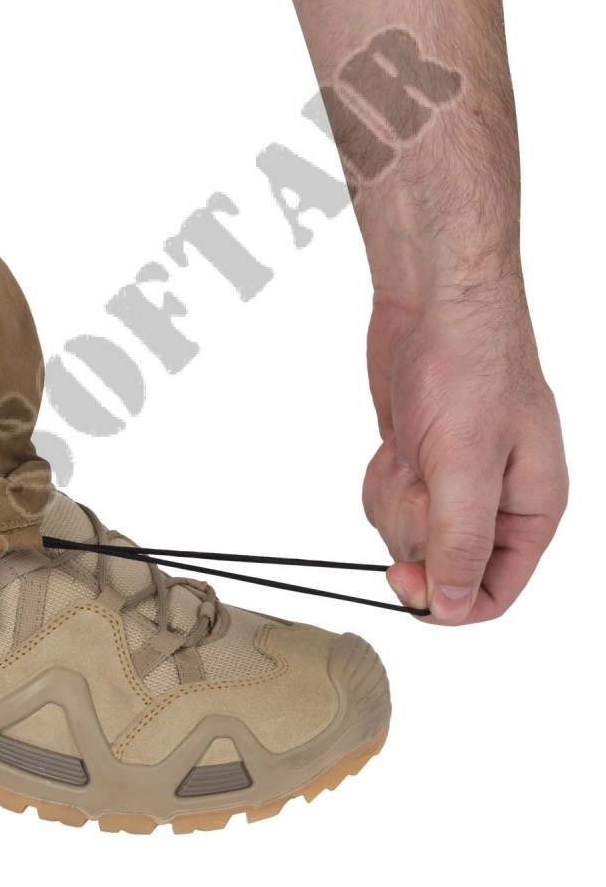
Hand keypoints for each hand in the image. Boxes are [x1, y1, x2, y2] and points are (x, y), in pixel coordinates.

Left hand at [362, 287, 567, 623]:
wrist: (433, 306)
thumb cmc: (470, 365)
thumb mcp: (466, 459)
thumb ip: (462, 538)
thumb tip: (456, 605)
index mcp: (531, 510)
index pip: (493, 593)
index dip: (446, 600)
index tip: (400, 579)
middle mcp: (495, 505)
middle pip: (440, 566)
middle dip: (414, 524)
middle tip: (420, 474)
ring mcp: (452, 486)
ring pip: (405, 536)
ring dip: (393, 498)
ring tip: (410, 449)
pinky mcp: (417, 467)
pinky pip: (385, 504)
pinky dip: (380, 479)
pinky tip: (394, 443)